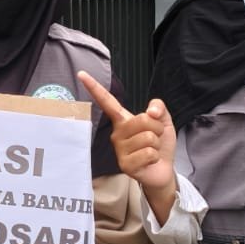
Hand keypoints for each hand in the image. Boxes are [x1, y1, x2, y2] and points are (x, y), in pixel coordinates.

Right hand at [76, 70, 177, 222]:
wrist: (163, 169)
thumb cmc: (159, 144)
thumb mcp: (163, 121)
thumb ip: (159, 107)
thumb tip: (151, 111)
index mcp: (123, 119)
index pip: (108, 102)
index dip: (95, 87)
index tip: (81, 74)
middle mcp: (117, 133)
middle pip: (143, 120)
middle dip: (157, 129)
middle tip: (154, 139)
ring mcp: (119, 149)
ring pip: (147, 137)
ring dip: (156, 144)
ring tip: (151, 150)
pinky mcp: (124, 164)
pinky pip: (147, 153)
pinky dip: (154, 156)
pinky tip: (149, 161)